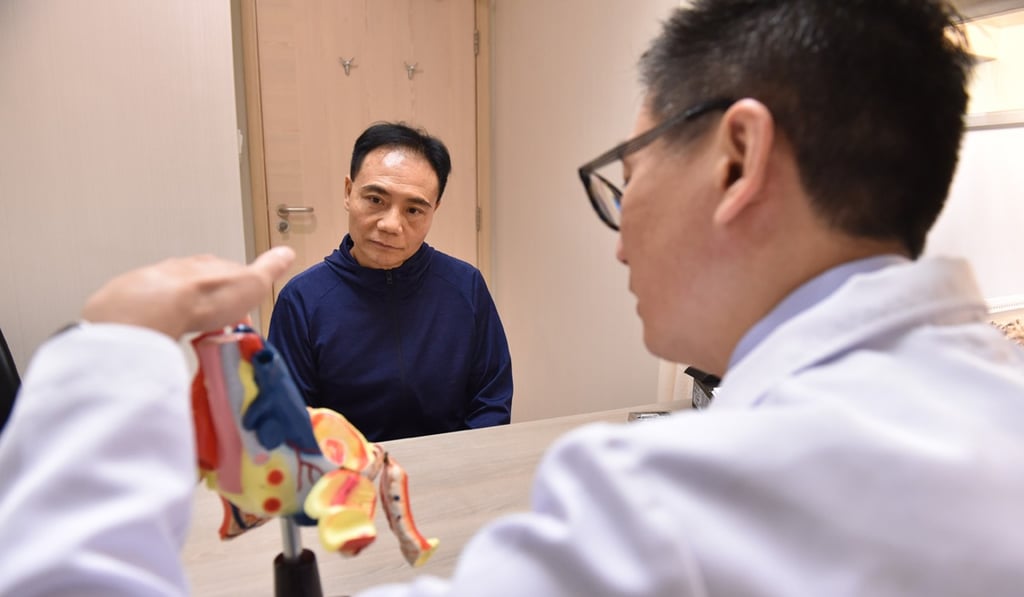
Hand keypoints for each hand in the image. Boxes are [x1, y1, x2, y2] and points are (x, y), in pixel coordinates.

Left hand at [81, 247, 294, 338]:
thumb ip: (270, 268)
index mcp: (213, 265)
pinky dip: (163, 322)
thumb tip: (287, 252)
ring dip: (184, 313)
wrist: (158, 305)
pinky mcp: (137, 302)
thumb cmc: (208, 296)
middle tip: (217, 329)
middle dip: (209, 305)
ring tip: (193, 334)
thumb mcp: (253, 283)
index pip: (229, 275)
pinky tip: (169, 335)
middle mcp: (185, 270)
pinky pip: (154, 312)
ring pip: (176, 298)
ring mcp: (159, 283)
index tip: (240, 315)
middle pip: (200, 286)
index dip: (237, 296)